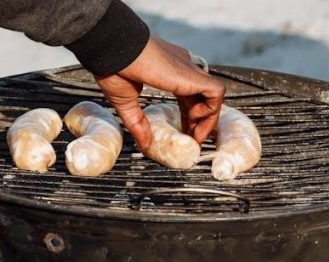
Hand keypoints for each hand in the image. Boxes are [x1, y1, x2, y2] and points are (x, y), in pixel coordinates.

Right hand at [95, 36, 225, 150]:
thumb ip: (138, 123)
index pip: (188, 95)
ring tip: (196, 136)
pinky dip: (210, 109)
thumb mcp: (126, 101)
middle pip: (201, 97)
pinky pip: (216, 92)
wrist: (112, 48)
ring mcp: (188, 70)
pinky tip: (193, 120)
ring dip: (208, 119)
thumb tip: (144, 145)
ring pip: (213, 95)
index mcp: (168, 70)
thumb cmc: (114, 67)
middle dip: (199, 122)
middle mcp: (182, 68)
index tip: (183, 132)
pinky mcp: (192, 74)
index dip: (188, 116)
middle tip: (192, 140)